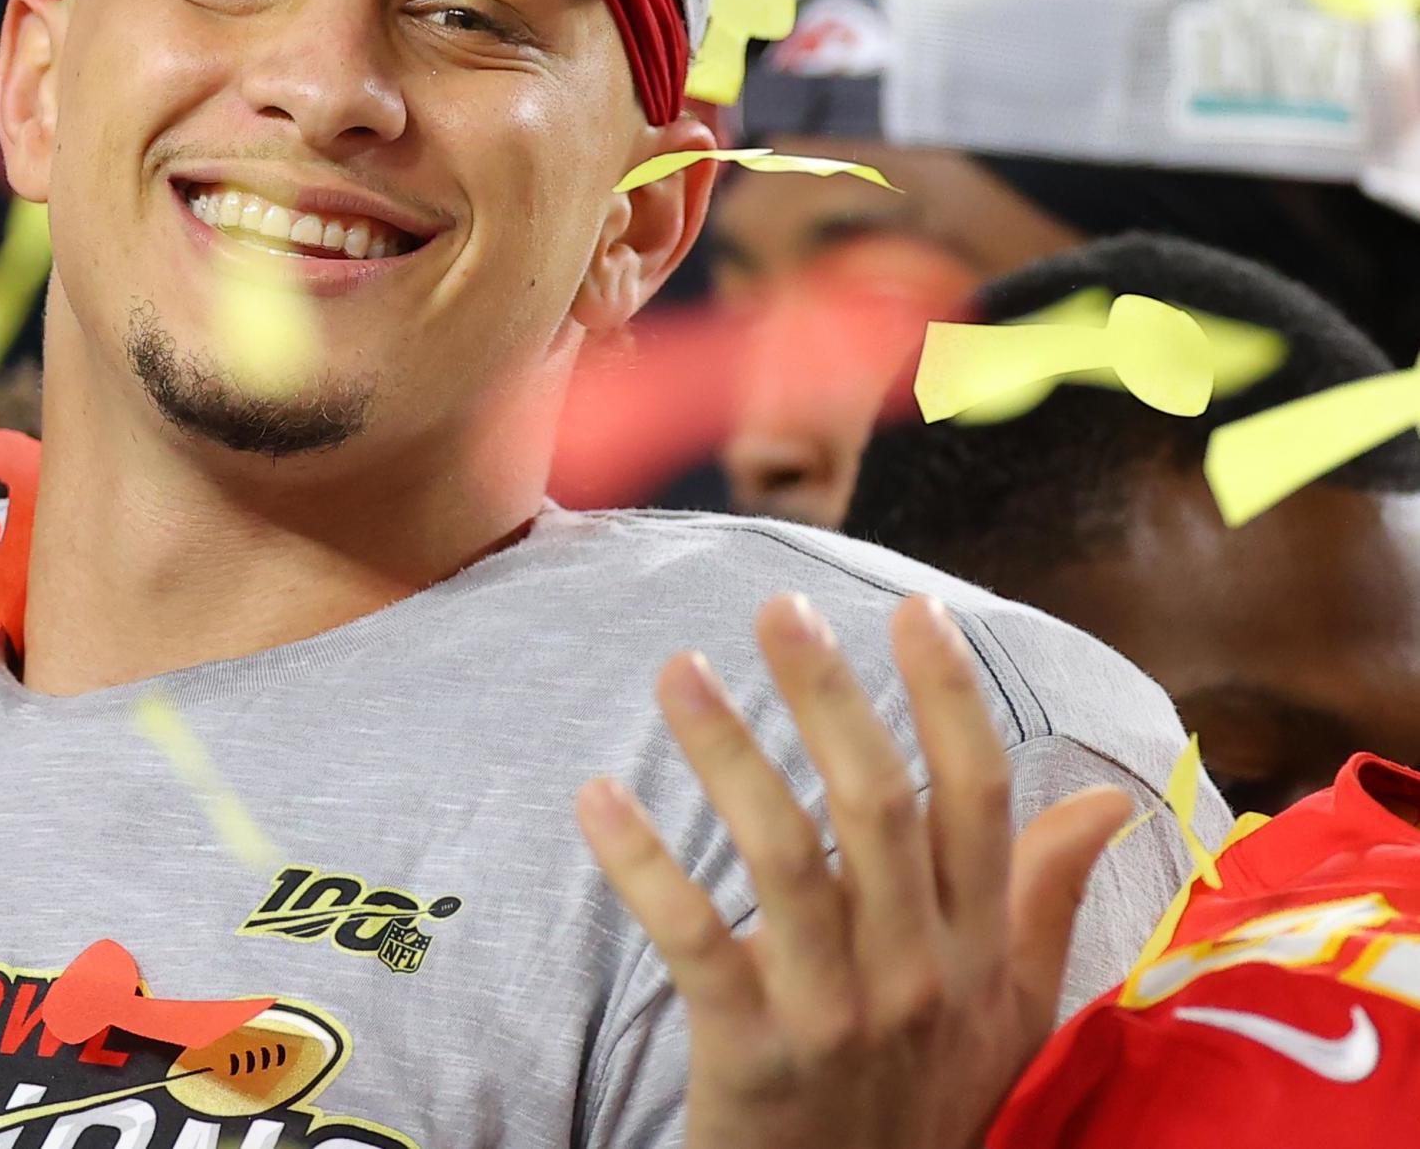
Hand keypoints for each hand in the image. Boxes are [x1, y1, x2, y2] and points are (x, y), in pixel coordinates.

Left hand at [576, 593, 1131, 1148]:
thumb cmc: (931, 1101)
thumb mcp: (1013, 1012)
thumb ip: (1047, 899)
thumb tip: (1109, 801)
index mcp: (979, 946)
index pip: (978, 798)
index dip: (949, 699)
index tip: (915, 608)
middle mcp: (921, 971)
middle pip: (878, 804)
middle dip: (829, 696)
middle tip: (777, 607)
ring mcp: (838, 1014)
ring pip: (787, 857)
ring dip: (729, 753)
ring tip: (679, 668)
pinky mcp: (754, 1054)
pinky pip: (697, 943)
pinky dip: (644, 866)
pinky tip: (598, 797)